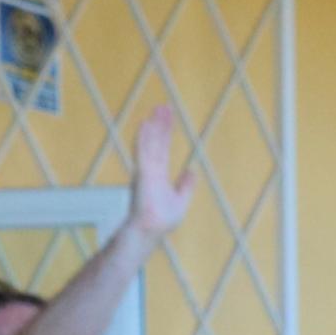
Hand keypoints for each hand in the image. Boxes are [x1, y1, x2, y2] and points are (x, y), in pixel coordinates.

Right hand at [127, 101, 191, 238]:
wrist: (151, 229)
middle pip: (157, 141)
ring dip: (155, 125)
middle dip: (161, 123)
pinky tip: (146, 123)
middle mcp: (151, 168)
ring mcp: (146, 169)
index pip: (163, 147)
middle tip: (164, 105)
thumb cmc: (163, 219)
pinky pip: (143, 151)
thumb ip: (186, 185)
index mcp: (159, 173)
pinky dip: (144, 137)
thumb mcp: (181, 200)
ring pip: (151, 142)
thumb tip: (192, 170)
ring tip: (158, 108)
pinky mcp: (143, 173)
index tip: (168, 117)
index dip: (166, 132)